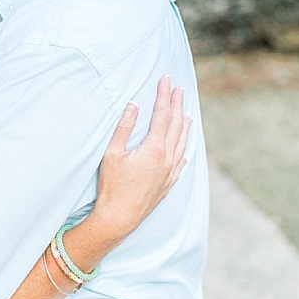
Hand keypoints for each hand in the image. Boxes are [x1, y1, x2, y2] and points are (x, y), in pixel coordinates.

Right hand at [91, 75, 191, 236]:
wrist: (119, 217)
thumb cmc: (111, 186)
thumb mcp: (112, 154)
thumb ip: (123, 128)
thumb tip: (133, 104)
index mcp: (154, 148)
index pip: (161, 115)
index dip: (163, 95)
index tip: (166, 80)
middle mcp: (167, 158)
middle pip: (176, 125)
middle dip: (177, 104)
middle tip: (179, 89)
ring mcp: (170, 172)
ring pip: (182, 142)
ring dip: (184, 125)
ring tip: (186, 112)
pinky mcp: (168, 183)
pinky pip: (182, 161)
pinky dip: (184, 148)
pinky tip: (185, 146)